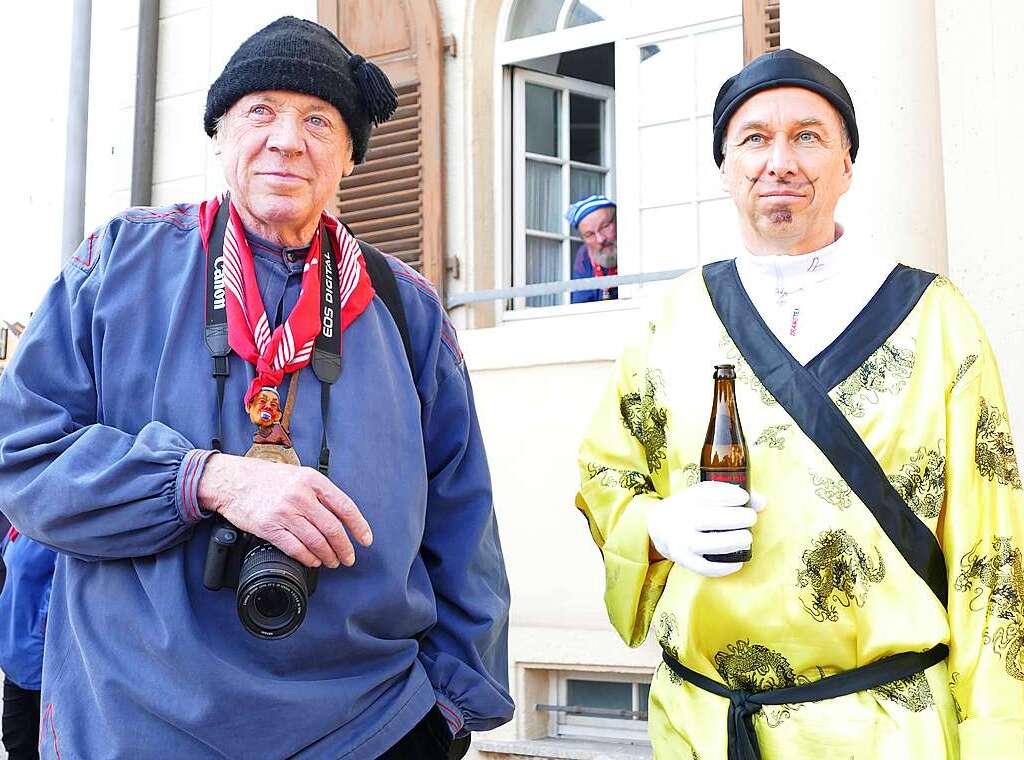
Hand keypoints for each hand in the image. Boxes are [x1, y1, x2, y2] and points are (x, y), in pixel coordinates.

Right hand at [197, 453, 372, 568]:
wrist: (232, 481)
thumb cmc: (266, 478)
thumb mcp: (298, 474)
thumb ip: (318, 492)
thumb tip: (340, 515)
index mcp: (311, 480)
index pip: (344, 506)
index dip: (359, 526)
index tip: (366, 539)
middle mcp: (300, 496)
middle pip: (332, 528)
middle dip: (344, 547)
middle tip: (348, 557)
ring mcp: (284, 512)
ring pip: (316, 541)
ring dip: (328, 555)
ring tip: (332, 561)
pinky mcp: (269, 527)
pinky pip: (295, 548)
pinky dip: (308, 558)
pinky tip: (313, 561)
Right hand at [647, 481, 765, 577]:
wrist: (658, 526)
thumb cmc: (689, 508)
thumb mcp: (703, 493)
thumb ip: (731, 493)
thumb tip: (762, 502)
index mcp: (687, 500)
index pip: (710, 494)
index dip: (732, 496)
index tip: (744, 498)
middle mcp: (683, 519)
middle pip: (712, 519)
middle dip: (738, 518)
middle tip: (751, 518)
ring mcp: (682, 541)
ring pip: (711, 544)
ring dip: (734, 541)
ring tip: (746, 538)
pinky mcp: (684, 560)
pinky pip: (706, 567)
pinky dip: (724, 567)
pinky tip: (738, 562)